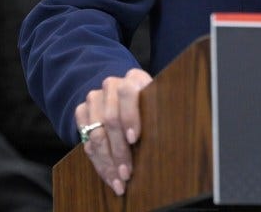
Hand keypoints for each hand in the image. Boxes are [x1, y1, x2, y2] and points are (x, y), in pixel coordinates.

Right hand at [74, 68, 153, 195]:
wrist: (128, 103)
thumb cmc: (154, 109)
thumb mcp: (162, 107)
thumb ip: (164, 114)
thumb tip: (177, 136)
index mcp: (135, 79)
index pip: (127, 92)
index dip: (129, 116)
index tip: (134, 139)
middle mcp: (112, 85)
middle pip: (110, 119)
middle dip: (118, 150)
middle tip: (127, 173)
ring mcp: (95, 97)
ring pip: (96, 133)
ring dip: (107, 161)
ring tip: (119, 180)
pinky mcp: (82, 111)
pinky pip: (84, 139)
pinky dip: (97, 161)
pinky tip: (108, 175)